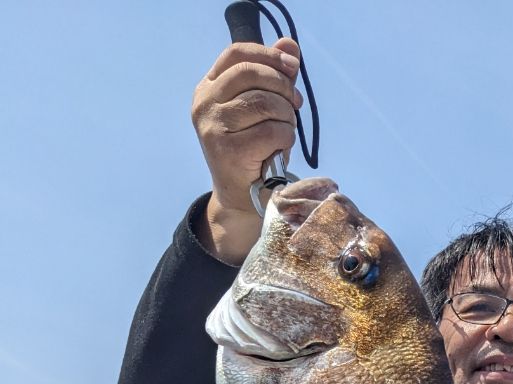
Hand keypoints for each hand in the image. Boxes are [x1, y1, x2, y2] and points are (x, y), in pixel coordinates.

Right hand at [191, 37, 302, 261]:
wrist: (241, 197)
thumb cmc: (253, 150)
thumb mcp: (261, 109)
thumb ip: (273, 77)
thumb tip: (290, 46)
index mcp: (208, 88)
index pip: (237, 54)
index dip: (268, 54)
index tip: (292, 67)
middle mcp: (204, 104)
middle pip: (252, 75)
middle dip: (282, 87)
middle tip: (295, 106)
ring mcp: (213, 127)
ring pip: (264, 103)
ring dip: (286, 116)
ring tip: (285, 131)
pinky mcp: (228, 150)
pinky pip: (271, 131)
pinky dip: (286, 138)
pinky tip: (280, 150)